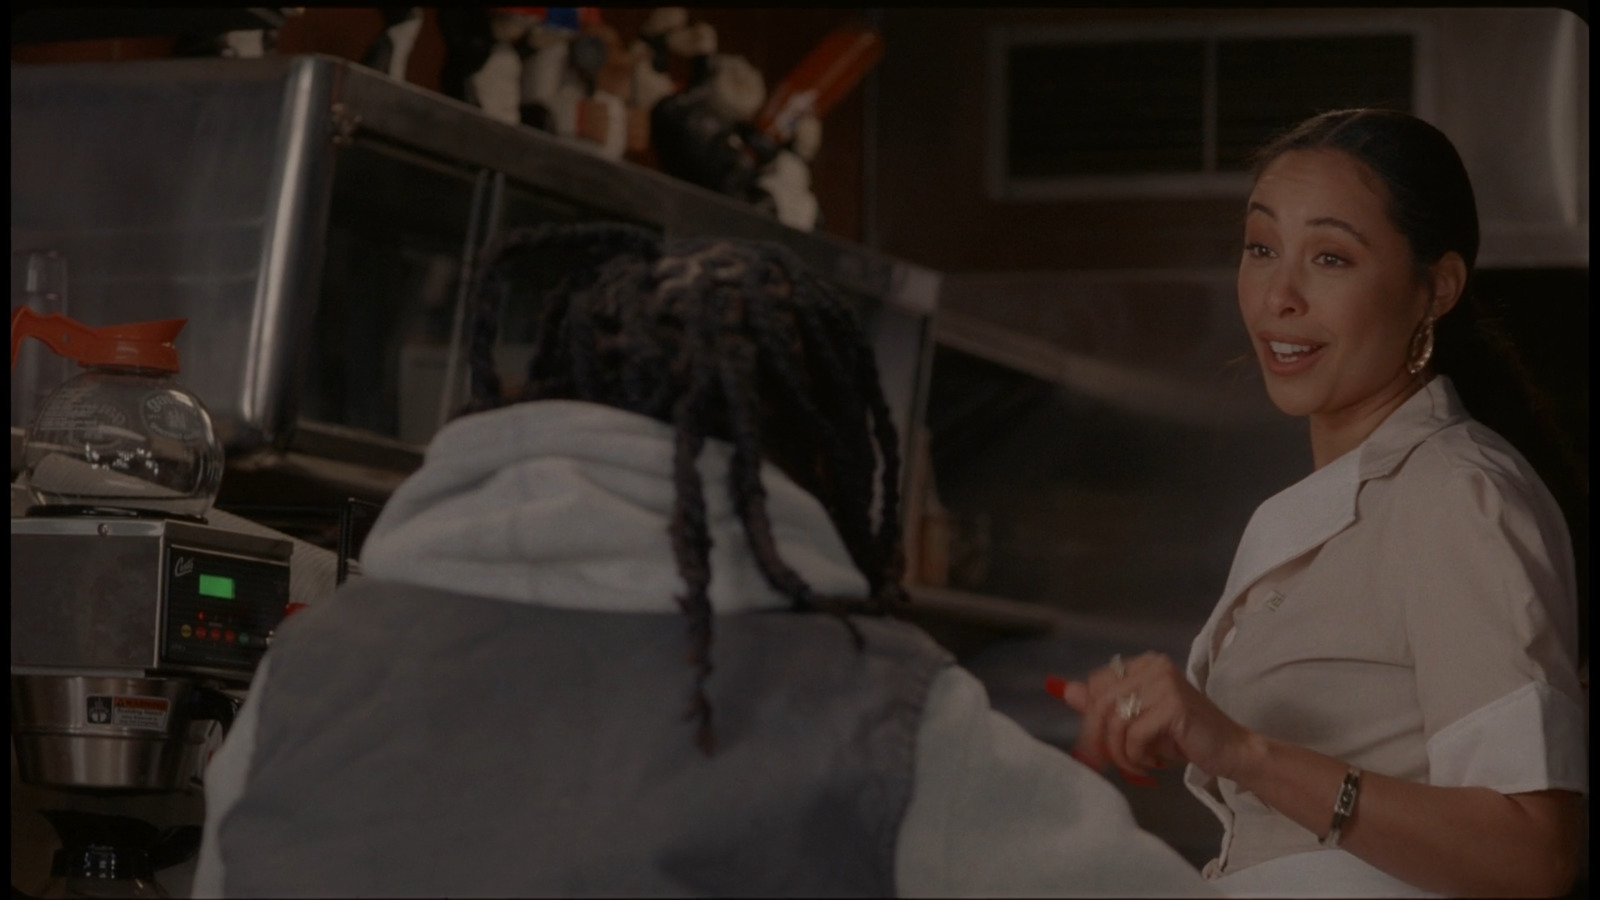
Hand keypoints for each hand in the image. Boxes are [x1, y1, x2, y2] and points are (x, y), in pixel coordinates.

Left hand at [1048, 652, 1258, 783]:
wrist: (1231, 751)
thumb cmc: (1185, 738)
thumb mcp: (1139, 722)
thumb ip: (1105, 707)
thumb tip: (1066, 691)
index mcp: (1144, 664)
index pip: (1096, 686)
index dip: (1089, 720)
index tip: (1092, 750)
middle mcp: (1153, 665)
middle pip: (1100, 703)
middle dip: (1097, 740)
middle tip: (1104, 765)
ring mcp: (1164, 682)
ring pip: (1115, 721)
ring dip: (1121, 754)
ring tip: (1137, 767)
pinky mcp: (1173, 704)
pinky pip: (1134, 735)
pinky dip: (1137, 757)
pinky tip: (1153, 763)